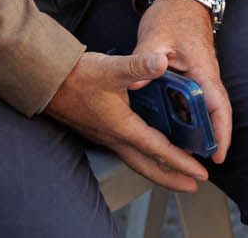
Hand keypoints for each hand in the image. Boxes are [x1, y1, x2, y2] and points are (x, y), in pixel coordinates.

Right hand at [44, 46, 211, 191]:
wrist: (47, 81)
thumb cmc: (76, 76)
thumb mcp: (111, 68)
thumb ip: (138, 65)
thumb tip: (161, 61)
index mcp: (122, 127)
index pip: (158, 150)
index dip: (181, 163)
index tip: (200, 173)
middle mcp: (115, 137)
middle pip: (148, 167)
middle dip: (173, 178)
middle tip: (193, 185)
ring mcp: (107, 136)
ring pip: (138, 160)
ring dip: (159, 168)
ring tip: (176, 173)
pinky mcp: (101, 130)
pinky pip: (128, 151)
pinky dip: (145, 156)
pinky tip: (149, 148)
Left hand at [134, 0, 231, 163]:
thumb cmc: (171, 15)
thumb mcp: (154, 37)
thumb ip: (145, 60)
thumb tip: (137, 81)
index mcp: (203, 69)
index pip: (218, 106)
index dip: (220, 132)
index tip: (217, 155)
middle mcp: (207, 74)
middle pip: (214, 112)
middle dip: (211, 138)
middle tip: (198, 163)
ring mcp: (201, 74)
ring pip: (204, 107)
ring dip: (198, 129)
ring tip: (183, 152)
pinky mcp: (193, 73)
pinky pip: (194, 99)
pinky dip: (187, 115)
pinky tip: (172, 126)